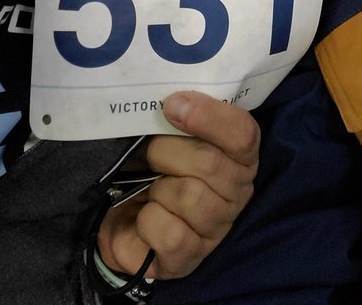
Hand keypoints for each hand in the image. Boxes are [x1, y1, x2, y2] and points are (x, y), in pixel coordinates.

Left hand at [97, 91, 259, 279]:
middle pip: (210, 163)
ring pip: (189, 196)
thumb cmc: (150, 165)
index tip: (172, 104)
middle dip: (166, 152)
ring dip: (157, 187)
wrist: (118, 213)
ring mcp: (215, 229)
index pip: (243, 134)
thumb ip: (179, 113)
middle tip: (148, 151)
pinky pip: (171, 233)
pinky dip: (149, 221)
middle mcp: (236, 193)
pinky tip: (145, 217)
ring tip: (149, 188)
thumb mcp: (166, 132)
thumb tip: (174, 102)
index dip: (209, 116)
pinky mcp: (189, 259)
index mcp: (238, 156)